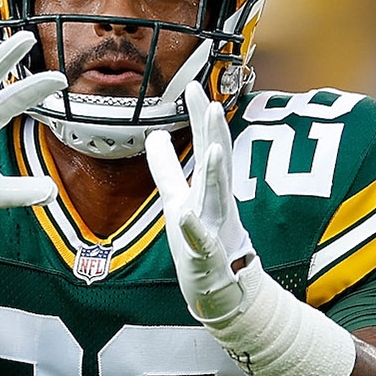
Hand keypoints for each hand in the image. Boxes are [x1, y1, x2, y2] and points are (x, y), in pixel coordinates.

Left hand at [145, 80, 257, 322]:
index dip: (198, 118)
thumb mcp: (179, 198)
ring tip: (215, 147)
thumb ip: (167, 167)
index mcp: (206, 188)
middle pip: (216, 161)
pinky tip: (186, 218)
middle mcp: (214, 203)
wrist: (221, 289)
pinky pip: (201, 242)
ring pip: (217, 196)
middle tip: (209, 101)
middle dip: (212, 132)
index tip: (192, 86)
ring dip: (216, 172)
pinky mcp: (208, 256)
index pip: (204, 146)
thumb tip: (154, 134)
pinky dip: (194, 230)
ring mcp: (214, 229)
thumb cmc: (202, 241)